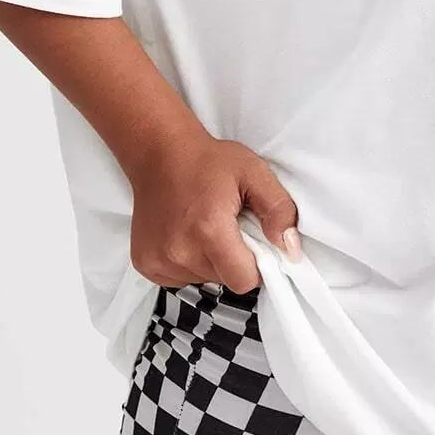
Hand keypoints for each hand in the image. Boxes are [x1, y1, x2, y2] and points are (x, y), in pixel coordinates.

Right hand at [128, 127, 301, 292]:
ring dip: (210, 261)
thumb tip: (289, 248)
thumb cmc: (208, 161)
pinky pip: (179, 278)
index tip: (252, 243)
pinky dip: (189, 262)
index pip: (243, 281)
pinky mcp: (145, 263)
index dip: (255, 266)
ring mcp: (157, 260)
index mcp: (208, 230)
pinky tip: (186, 234)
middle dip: (233, 260)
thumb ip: (279, 210)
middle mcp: (179, 251)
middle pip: (224, 280)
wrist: (160, 153)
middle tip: (227, 227)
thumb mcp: (254, 173)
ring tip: (203, 227)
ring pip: (203, 280)